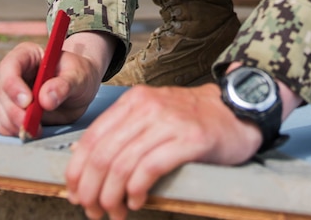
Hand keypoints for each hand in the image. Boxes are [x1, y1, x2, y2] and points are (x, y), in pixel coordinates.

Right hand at [0, 39, 104, 137]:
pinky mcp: (12, 110)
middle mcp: (15, 72)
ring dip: (12, 123)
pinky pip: (0, 121)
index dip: (13, 85)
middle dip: (13, 111)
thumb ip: (64, 85)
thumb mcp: (79, 75)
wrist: (81, 89)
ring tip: (33, 130)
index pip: (10, 66)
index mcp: (28, 55)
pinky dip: (9, 129)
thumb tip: (46, 99)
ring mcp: (11, 92)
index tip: (27, 102)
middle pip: (2, 91)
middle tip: (29, 123)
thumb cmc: (79, 74)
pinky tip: (26, 131)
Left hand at [64, 83, 262, 219]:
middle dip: (92, 190)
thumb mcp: (152, 116)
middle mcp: (147, 108)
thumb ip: (123, 133)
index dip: (77, 171)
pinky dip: (136, 190)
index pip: (91, 138)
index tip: (75, 194)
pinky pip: (150, 169)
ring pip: (122, 165)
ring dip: (112, 196)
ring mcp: (168, 122)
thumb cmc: (191, 121)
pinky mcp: (189, 139)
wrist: (236, 112)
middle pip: (103, 155)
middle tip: (93, 211)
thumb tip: (86, 165)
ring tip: (114, 212)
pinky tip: (136, 202)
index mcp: (133, 102)